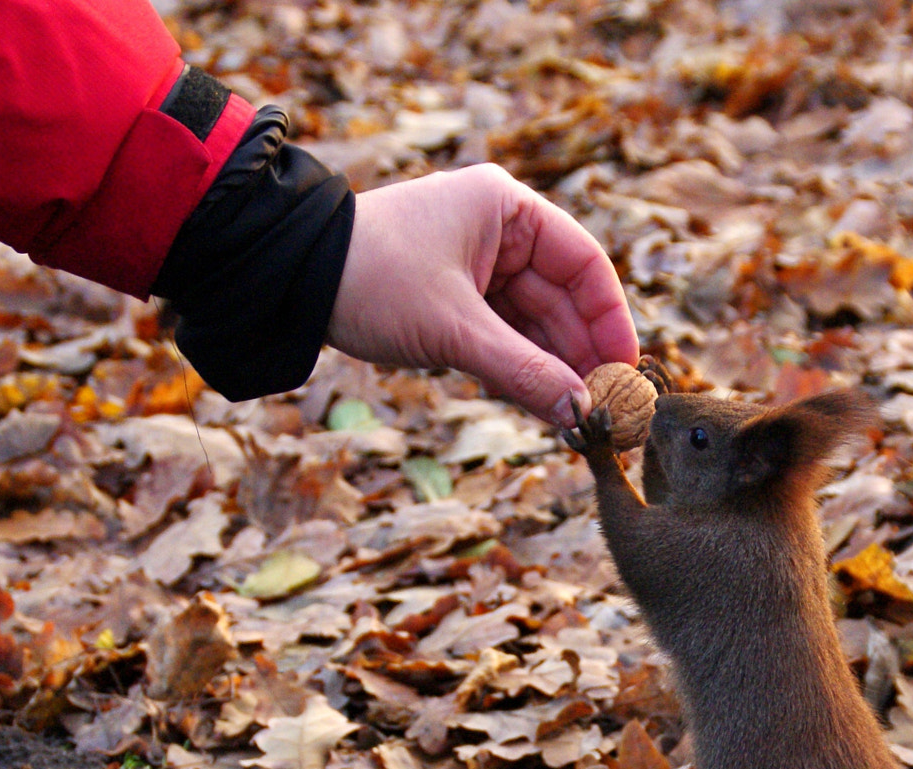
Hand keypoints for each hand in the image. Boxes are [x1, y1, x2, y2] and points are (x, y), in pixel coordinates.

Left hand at [326, 164, 637, 425]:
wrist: (288, 280)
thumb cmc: (368, 278)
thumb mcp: (453, 330)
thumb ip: (523, 371)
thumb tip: (582, 413)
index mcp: (505, 208)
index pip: (584, 263)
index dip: (610, 320)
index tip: (624, 370)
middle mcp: (498, 230)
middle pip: (562, 300)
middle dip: (579, 356)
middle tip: (602, 409)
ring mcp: (476, 265)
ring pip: (533, 324)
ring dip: (550, 369)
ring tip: (572, 417)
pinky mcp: (455, 298)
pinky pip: (504, 336)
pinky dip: (518, 369)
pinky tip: (537, 404)